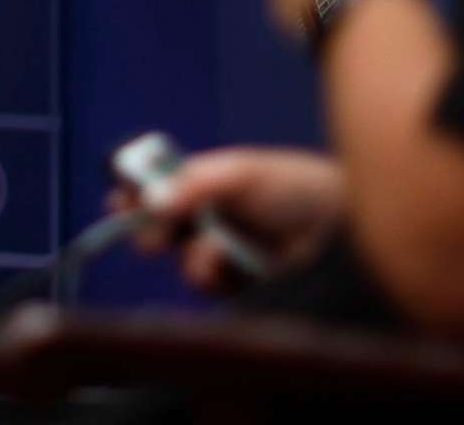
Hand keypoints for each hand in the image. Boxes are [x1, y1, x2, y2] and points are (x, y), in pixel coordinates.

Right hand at [113, 147, 346, 293]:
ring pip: (186, 263)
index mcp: (209, 185)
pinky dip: (215, 278)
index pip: (160, 188)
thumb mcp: (243, 173)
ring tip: (216, 249)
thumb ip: (195, 183)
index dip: (136, 195)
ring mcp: (227, 256)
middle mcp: (213, 220)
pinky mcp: (242, 289)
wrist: (347, 230)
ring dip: (193, 256)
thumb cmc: (299, 187)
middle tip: (150, 237)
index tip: (116, 203)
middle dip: (150, 231)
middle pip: (163, 229)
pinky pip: (212, 290)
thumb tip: (151, 200)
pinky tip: (232, 266)